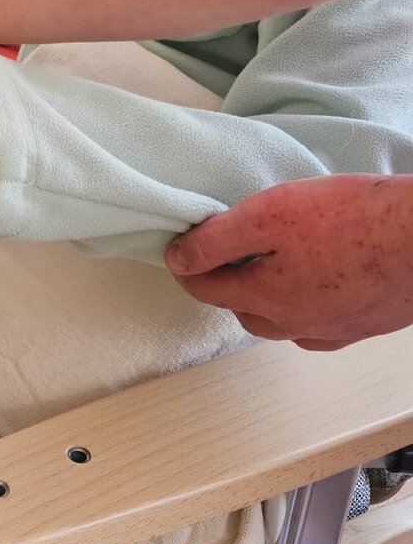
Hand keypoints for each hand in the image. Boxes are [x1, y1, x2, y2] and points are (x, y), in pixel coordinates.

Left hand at [165, 175, 412, 349]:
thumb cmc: (356, 220)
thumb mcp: (269, 213)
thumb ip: (218, 239)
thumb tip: (179, 258)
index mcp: (265, 297)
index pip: (205, 289)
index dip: (186, 265)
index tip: (179, 249)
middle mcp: (295, 324)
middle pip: (241, 308)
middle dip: (224, 283)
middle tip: (223, 253)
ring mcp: (332, 329)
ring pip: (280, 321)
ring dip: (264, 299)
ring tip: (267, 266)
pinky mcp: (363, 325)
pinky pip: (317, 325)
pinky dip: (303, 308)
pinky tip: (312, 286)